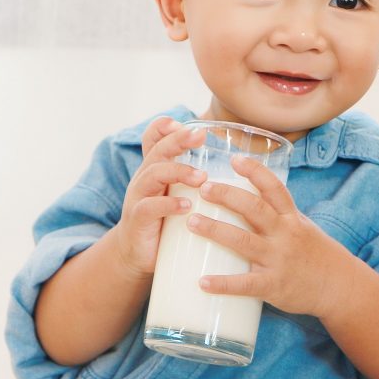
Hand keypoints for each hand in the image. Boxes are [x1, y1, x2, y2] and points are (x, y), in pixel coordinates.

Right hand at [113, 116, 206, 278]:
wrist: (138, 254)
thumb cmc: (165, 221)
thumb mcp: (177, 194)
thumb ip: (196, 180)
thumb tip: (240, 169)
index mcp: (154, 168)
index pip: (153, 139)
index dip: (165, 128)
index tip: (187, 124)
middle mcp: (144, 178)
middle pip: (157, 150)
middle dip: (178, 140)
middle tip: (200, 135)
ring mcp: (138, 197)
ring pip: (153, 174)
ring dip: (178, 171)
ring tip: (202, 177)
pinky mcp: (138, 220)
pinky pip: (149, 207)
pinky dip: (168, 205)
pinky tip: (186, 206)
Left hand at [186, 155, 352, 318]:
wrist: (340, 288)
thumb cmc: (314, 254)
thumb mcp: (301, 227)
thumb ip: (275, 213)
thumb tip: (242, 196)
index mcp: (292, 218)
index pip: (274, 188)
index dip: (255, 171)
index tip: (234, 159)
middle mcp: (285, 234)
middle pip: (254, 209)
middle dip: (227, 195)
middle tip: (202, 188)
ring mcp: (279, 260)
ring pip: (243, 241)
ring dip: (215, 230)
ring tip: (191, 222)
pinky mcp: (274, 286)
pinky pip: (245, 284)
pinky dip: (223, 283)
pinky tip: (202, 281)